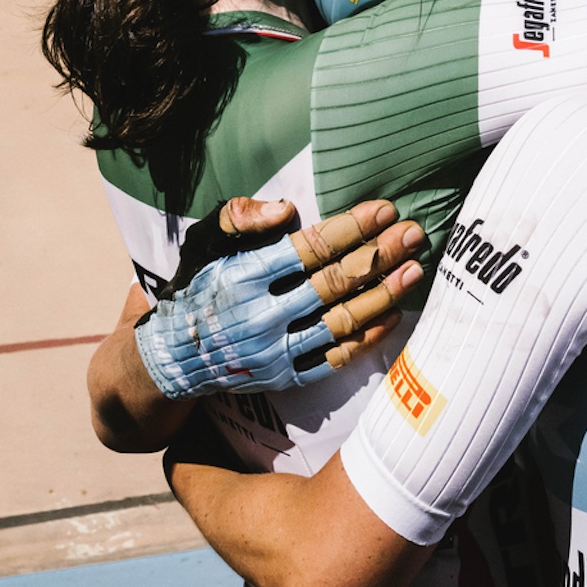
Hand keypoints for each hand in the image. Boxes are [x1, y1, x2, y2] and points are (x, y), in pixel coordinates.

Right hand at [133, 198, 423, 397]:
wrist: (172, 356)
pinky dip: (366, 338)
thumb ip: (240, 218)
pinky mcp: (284, 377)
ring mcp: (274, 350)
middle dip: (380, 254)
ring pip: (341, 320)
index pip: (309, 248)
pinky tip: (392, 314)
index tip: (385, 209)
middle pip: (334, 281)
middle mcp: (261, 315)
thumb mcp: (204, 241)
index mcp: (243, 275)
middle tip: (414, 233)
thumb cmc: (197, 286)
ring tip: (414, 270)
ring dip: (383, 294)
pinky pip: (334, 358)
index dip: (352, 227)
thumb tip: (285, 209)